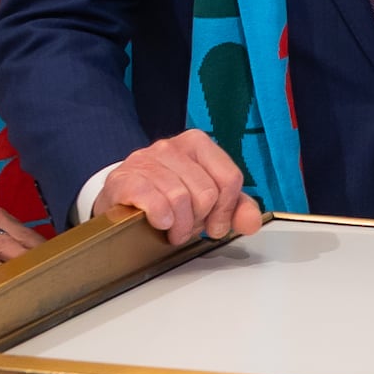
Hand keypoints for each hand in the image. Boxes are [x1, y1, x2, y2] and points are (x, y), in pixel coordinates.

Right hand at [92, 131, 262, 241]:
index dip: (225, 210)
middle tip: (187, 225)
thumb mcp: (207, 201)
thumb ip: (235, 208)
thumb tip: (251, 222)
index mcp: (198, 144)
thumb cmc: (167, 197)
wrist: (122, 200)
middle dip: (199, 219)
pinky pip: (153, 202)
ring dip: (179, 225)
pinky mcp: (124, 179)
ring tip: (172, 229)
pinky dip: (160, 218)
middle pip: (206, 193)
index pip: (230, 178)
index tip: (214, 224)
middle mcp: (172, 146)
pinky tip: (159, 223)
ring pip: (180, 198)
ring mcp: (145, 160)